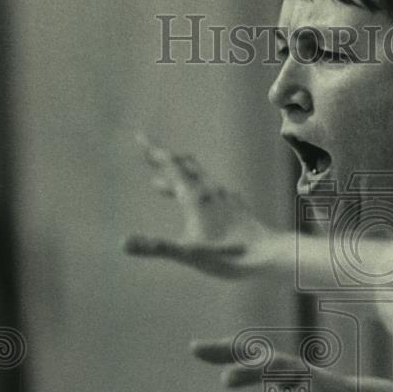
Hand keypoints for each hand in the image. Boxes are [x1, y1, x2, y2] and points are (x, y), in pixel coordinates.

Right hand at [123, 133, 285, 278]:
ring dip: (178, 178)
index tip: (140, 136)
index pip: (171, 167)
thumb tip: (122, 243)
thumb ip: (156, 247)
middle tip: (149, 154)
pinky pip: (214, 192)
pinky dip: (198, 191)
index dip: (154, 151)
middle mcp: (211, 192)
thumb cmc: (229, 256)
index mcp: (196, 197)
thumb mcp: (189, 254)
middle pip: (185, 168)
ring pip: (199, 180)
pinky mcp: (237, 208)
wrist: (270, 255)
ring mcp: (226, 198)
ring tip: (160, 185)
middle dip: (164, 161)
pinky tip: (202, 200)